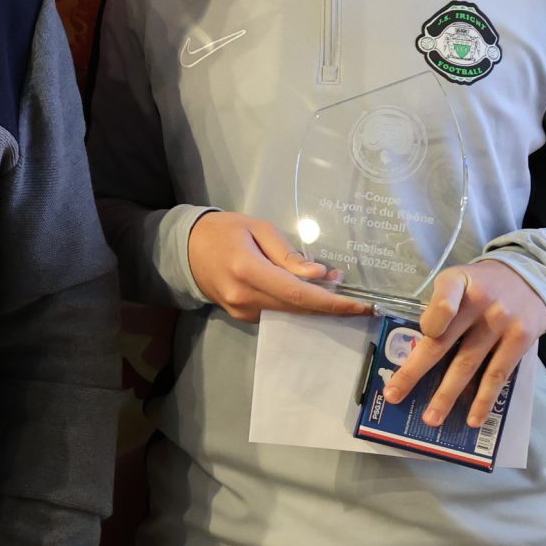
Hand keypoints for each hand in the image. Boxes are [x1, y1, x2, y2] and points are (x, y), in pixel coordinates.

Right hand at [185, 211, 374, 322]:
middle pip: (297, 309)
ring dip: (314, 303)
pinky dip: (296, 304)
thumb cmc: (223, 230)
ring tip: (331, 286)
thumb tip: (318, 275)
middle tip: (354, 296)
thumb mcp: (257, 228)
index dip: (331, 303)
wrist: (185, 249)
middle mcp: (245, 297)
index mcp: (248, 270)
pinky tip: (305, 290)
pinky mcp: (242, 317)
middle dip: (330, 304)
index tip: (360, 306)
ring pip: (289, 313)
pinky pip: (277, 312)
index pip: (297, 294)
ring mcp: (242, 311)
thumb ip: (288, 254)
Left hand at [380, 259, 545, 427]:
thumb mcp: (457, 279)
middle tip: (395, 396)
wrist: (530, 279)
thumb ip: (439, 305)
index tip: (424, 335)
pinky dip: (483, 399)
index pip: (443, 297)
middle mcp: (479, 302)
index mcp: (457, 282)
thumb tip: (418, 345)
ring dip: (448, 395)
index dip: (434, 317)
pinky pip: (497, 375)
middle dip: (416, 372)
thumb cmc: (481, 285)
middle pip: (443, 342)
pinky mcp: (520, 340)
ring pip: (468, 365)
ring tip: (431, 419)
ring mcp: (501, 323)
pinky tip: (472, 419)